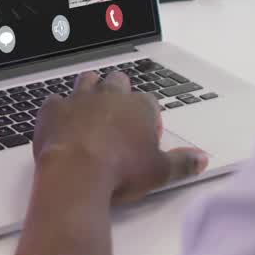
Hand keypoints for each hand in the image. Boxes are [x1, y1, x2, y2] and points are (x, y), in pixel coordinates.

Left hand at [33, 72, 207, 203]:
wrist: (77, 174)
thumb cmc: (122, 171)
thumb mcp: (160, 172)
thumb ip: (182, 163)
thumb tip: (201, 159)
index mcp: (139, 107)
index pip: (149, 102)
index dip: (147, 117)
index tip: (144, 135)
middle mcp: (110, 95)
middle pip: (118, 81)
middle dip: (119, 92)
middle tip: (118, 117)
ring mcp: (80, 99)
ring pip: (87, 81)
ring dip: (90, 90)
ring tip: (91, 110)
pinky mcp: (53, 109)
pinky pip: (56, 100)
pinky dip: (59, 109)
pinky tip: (60, 123)